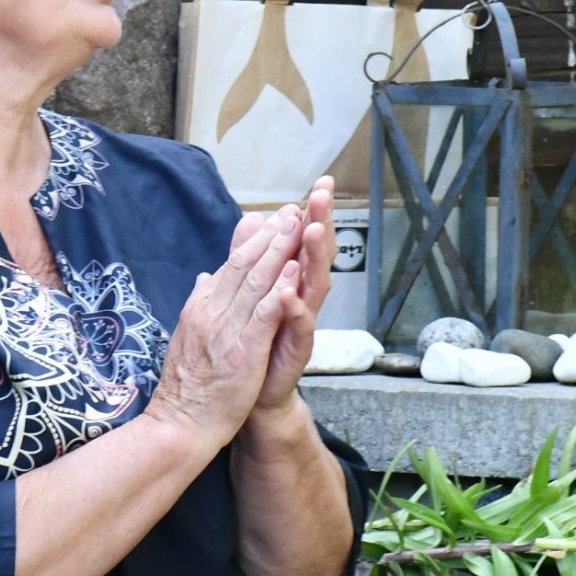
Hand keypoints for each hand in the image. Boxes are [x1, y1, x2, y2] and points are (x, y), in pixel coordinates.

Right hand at [145, 208, 300, 450]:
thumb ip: (201, 302)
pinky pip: (263, 315)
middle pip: (243, 266)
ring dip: (278, 252)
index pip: (230, 266)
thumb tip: (206, 276)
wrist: (180, 422)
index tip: (271, 218)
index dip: (253, 240)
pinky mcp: (242, 350)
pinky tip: (294, 272)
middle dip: (270, 236)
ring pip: (255, 283)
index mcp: (202, 307)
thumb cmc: (188, 385)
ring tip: (296, 226)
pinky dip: (279, 291)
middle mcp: (212, 311)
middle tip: (290, 209)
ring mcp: (226, 329)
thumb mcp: (190, 333)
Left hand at [254, 177, 335, 416]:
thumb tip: (255, 217)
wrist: (252, 392)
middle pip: (316, 256)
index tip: (322, 182)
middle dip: (321, 223)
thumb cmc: (257, 339)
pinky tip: (289, 293)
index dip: (313, 212)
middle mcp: (303, 298)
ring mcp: (303, 323)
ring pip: (314, 286)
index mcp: (293, 281)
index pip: (305, 241)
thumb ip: (253, 255)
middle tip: (324, 195)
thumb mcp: (252, 290)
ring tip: (313, 231)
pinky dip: (294, 309)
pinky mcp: (296, 350)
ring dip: (314, 259)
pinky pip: (298, 327)